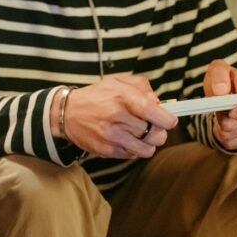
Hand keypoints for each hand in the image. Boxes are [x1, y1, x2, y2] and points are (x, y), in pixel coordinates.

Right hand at [57, 75, 176, 159]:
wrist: (67, 113)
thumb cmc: (96, 96)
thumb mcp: (118, 81)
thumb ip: (142, 87)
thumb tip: (159, 103)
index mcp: (122, 97)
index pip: (155, 113)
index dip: (168, 119)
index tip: (169, 120)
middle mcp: (117, 117)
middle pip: (155, 134)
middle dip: (159, 131)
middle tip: (153, 127)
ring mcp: (111, 136)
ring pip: (147, 149)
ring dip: (148, 143)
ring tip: (141, 135)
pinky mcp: (106, 150)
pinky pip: (132, 155)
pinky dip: (134, 149)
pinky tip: (126, 139)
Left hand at [204, 60, 236, 149]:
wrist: (223, 97)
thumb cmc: (224, 81)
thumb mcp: (217, 69)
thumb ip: (219, 74)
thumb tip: (221, 91)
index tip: (231, 111)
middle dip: (225, 117)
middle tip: (218, 107)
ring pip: (235, 134)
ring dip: (221, 125)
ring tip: (222, 114)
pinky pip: (231, 143)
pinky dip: (221, 135)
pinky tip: (223, 124)